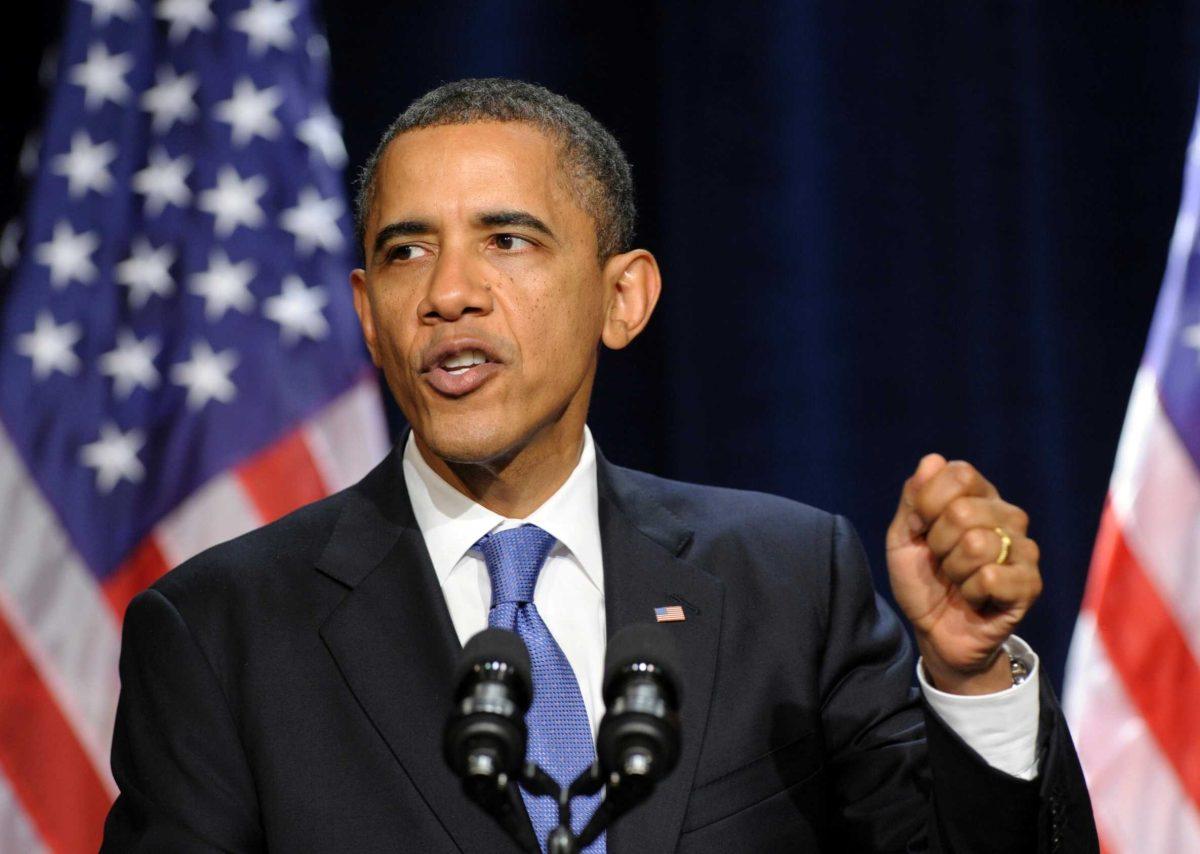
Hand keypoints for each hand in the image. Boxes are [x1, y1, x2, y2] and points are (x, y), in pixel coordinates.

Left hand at [886, 454, 1041, 694]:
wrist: (936, 632)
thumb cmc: (923, 580)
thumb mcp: (903, 537)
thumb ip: (914, 498)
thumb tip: (932, 460)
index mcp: (979, 496)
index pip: (959, 473)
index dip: (927, 505)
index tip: (922, 529)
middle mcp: (1008, 516)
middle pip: (962, 510)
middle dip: (937, 543)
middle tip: (942, 562)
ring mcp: (1024, 549)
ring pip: (977, 544)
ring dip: (954, 571)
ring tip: (959, 581)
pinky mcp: (1030, 583)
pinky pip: (990, 577)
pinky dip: (970, 593)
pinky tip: (976, 599)